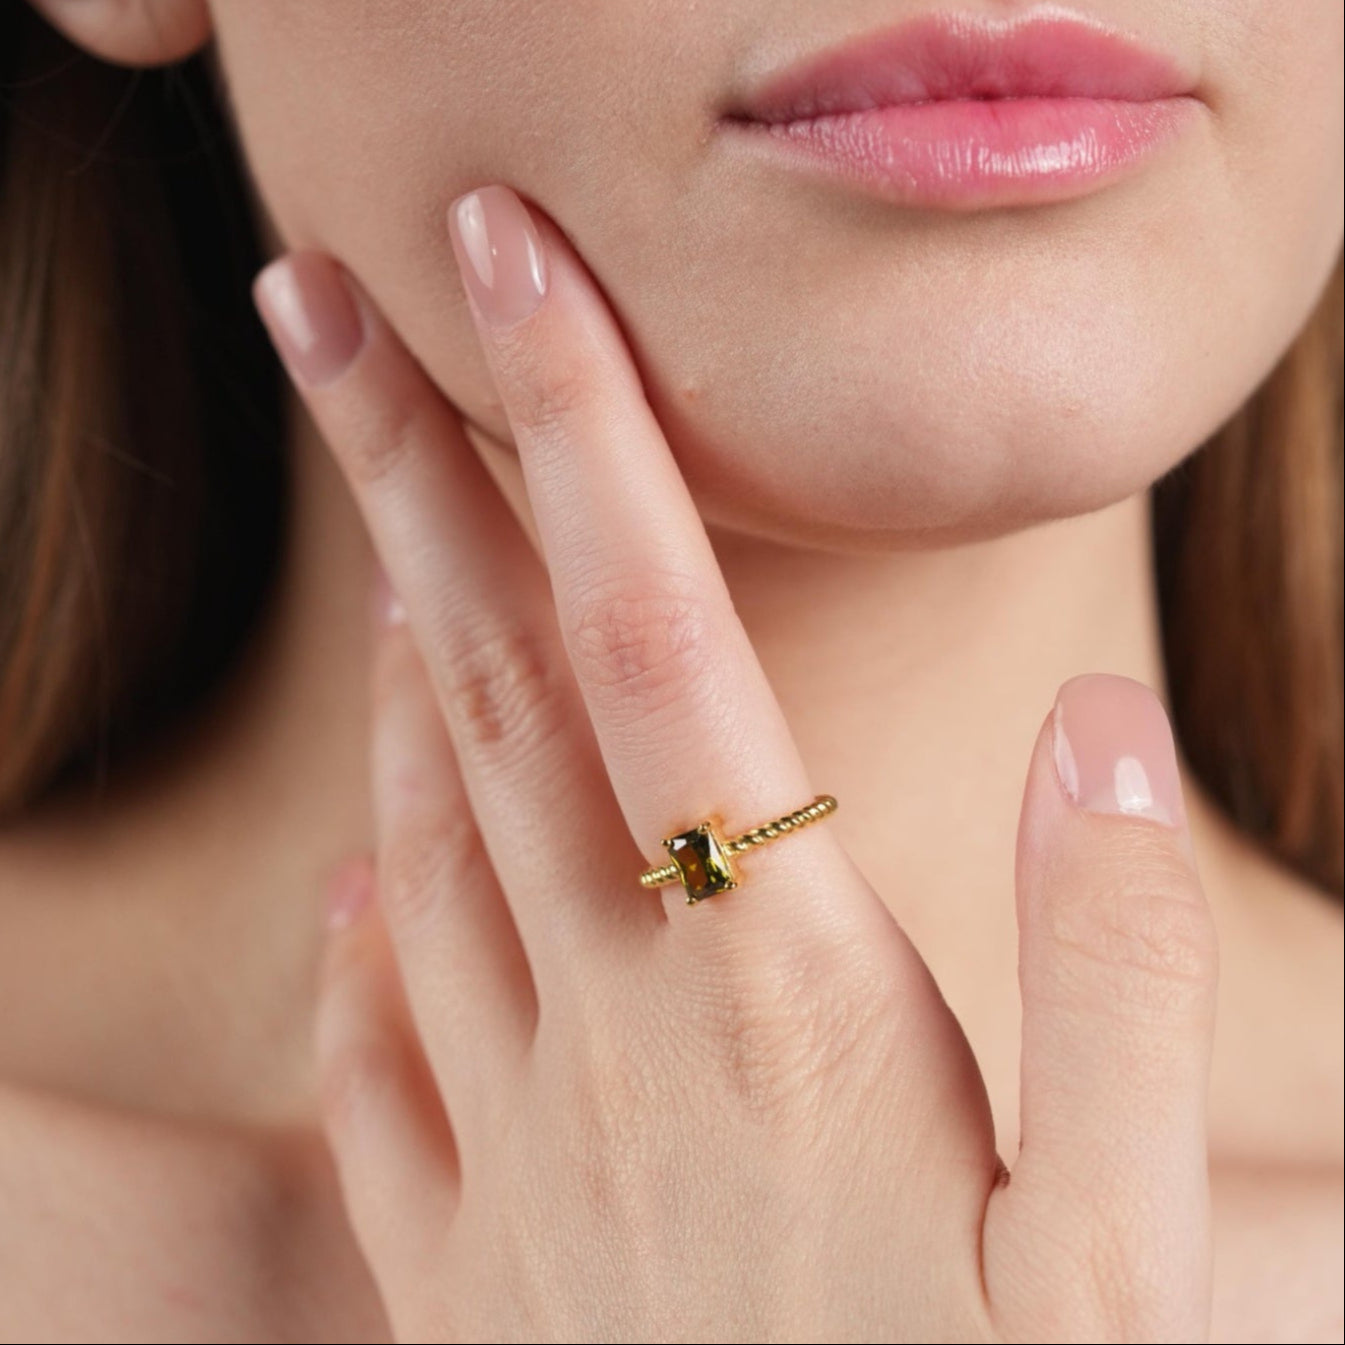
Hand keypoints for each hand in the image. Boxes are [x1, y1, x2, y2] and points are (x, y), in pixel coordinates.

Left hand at [254, 184, 1217, 1343]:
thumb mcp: (1127, 1245)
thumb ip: (1123, 962)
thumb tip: (1099, 725)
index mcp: (775, 997)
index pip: (655, 633)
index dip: (584, 428)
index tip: (502, 267)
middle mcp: (609, 1032)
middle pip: (492, 682)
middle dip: (409, 468)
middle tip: (331, 309)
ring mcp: (513, 1144)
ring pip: (432, 826)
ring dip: (406, 656)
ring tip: (390, 522)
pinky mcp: (467, 1259)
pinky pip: (384, 1038)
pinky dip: (370, 914)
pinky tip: (371, 856)